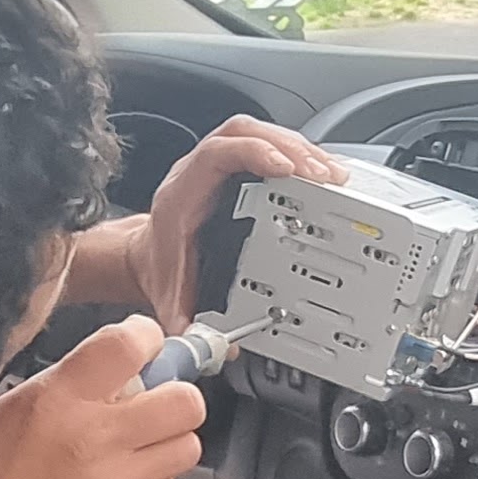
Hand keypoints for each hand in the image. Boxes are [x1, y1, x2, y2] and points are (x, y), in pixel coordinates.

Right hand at [0, 319, 203, 478]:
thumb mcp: (4, 418)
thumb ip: (63, 388)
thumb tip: (112, 373)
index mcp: (58, 401)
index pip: (128, 345)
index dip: (147, 337)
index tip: (148, 345)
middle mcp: (94, 439)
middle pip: (183, 401)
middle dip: (175, 399)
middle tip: (154, 407)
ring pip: (186, 447)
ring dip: (166, 445)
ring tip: (134, 453)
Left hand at [138, 117, 346, 329]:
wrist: (146, 257)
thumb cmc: (161, 268)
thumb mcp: (171, 299)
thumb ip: (187, 324)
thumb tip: (211, 344)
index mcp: (183, 196)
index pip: (218, 155)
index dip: (254, 154)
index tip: (287, 169)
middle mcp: (198, 173)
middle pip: (245, 134)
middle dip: (289, 148)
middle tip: (323, 175)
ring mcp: (217, 167)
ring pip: (259, 134)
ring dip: (298, 148)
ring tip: (330, 173)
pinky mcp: (236, 169)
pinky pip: (266, 145)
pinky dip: (296, 154)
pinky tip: (319, 171)